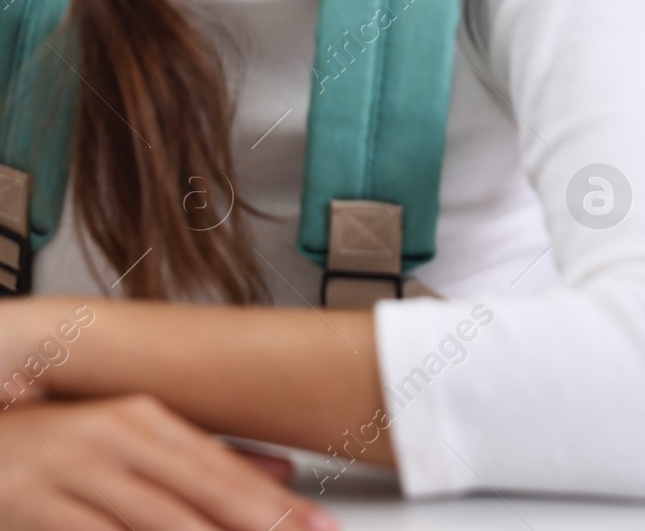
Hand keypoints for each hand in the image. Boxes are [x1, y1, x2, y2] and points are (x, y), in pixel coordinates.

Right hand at [0, 397, 336, 530]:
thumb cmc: (46, 446)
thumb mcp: (125, 440)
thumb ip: (200, 457)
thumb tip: (281, 473)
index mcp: (140, 417)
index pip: (222, 466)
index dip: (274, 501)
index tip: (318, 525)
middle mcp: (111, 439)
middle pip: (201, 493)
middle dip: (261, 524)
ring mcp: (70, 473)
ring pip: (158, 522)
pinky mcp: (33, 507)